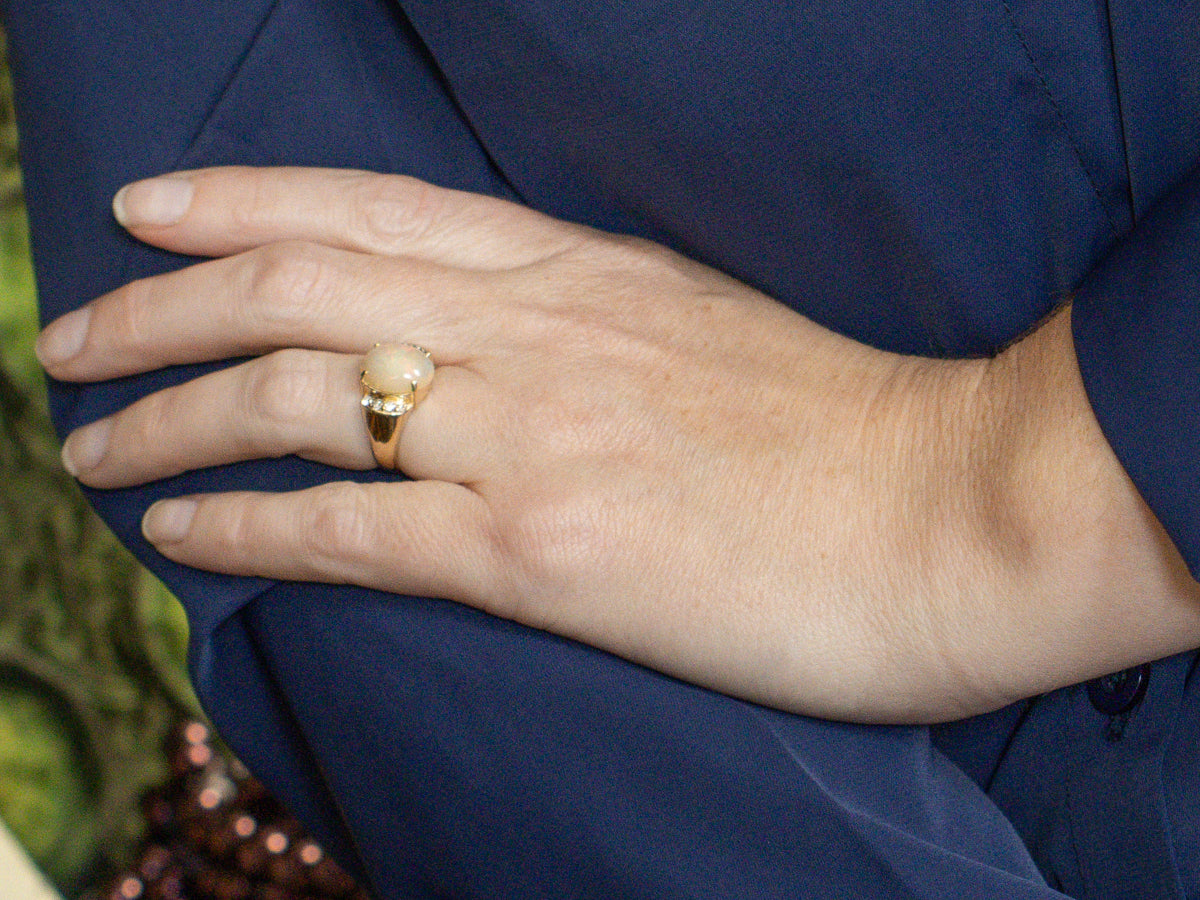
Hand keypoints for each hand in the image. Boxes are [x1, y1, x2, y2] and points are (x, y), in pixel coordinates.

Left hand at [37, 167, 1199, 721]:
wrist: (951, 506)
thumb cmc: (844, 429)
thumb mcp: (702, 329)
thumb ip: (588, 327)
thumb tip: (489, 350)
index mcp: (581, 271)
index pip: (372, 205)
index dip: (243, 198)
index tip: (151, 210)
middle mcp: (536, 331)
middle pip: (298, 283)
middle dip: (159, 304)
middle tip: (70, 334)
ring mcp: (530, 433)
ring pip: (295, 395)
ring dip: (167, 415)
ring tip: (89, 446)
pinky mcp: (541, 547)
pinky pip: (346, 526)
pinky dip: (242, 523)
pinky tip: (174, 532)